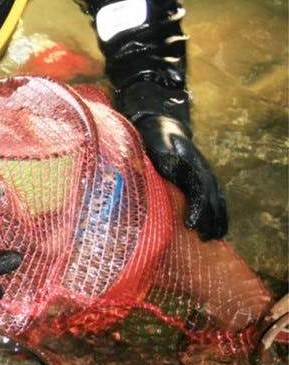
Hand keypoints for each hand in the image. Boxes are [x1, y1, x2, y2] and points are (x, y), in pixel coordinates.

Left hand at [135, 115, 227, 239]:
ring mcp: (205, 174)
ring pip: (216, 200)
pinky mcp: (202, 179)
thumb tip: (145, 168)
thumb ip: (154, 159)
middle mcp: (202, 169)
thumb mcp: (153, 146)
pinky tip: (218, 230)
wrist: (161, 126)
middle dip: (208, 219)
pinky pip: (215, 198)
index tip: (190, 224)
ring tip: (212, 238)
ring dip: (216, 219)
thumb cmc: (154, 139)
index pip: (199, 189)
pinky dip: (219, 214)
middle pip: (210, 198)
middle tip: (202, 238)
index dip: (197, 208)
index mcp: (191, 163)